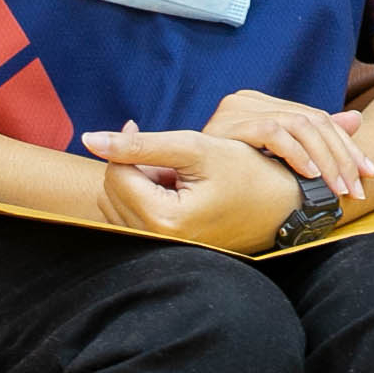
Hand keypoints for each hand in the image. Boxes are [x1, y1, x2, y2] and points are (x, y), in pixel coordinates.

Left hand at [83, 125, 299, 251]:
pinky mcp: (164, 248)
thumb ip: (141, 143)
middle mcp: (155, 242)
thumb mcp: (197, 149)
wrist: (283, 208)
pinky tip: (175, 189)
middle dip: (132, 165)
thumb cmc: (248, 175)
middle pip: (111, 190)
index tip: (138, 124)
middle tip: (167, 155)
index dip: (125, 143)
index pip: (115, 173)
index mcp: (163, 219)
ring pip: (118, 203)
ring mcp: (159, 249)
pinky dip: (146, 196)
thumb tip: (90, 139)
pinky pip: (133, 217)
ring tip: (175, 173)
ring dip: (138, 181)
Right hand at [201, 88, 373, 199]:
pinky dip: (295, 154)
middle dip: (342, 157)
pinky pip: (272, 133)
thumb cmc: (224, 177)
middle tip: (357, 189)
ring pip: (300, 126)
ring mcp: (237, 110)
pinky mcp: (228, 125)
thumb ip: (315, 140)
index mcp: (264, 105)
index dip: (348, 146)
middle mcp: (250, 101)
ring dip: (325, 160)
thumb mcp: (275, 160)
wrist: (175, 182)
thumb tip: (357, 119)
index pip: (317, 119)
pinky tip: (310, 175)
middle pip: (313, 121)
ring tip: (337, 188)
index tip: (370, 174)